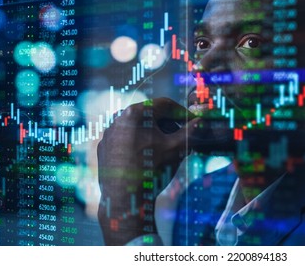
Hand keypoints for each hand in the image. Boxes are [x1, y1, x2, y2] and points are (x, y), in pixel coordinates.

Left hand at [97, 97, 196, 244]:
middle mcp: (118, 118)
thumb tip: (201, 121)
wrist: (124, 199)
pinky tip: (147, 159)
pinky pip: (125, 139)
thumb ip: (190, 132)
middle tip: (181, 137)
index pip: (165, 105)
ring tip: (165, 150)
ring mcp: (109, 133)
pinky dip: (137, 144)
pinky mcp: (104, 147)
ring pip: (137, 127)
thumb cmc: (151, 170)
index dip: (182, 112)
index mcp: (136, 113)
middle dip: (168, 125)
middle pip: (150, 115)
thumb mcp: (176, 149)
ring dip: (153, 134)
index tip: (192, 121)